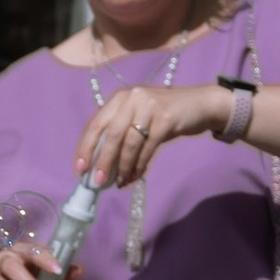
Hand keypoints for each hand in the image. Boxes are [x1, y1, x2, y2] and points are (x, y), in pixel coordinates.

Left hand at [73, 80, 224, 189]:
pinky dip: (139, 165)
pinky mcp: (166, 119)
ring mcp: (149, 107)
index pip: (95, 123)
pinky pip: (147, 147)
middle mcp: (132, 98)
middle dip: (102, 160)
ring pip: (129, 143)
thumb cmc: (164, 114)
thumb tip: (100, 163)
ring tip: (119, 182)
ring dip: (122, 166)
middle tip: (97, 181)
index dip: (85, 147)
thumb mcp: (139, 115)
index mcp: (120, 98)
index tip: (79, 169)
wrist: (200, 104)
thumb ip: (120, 131)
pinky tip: (134, 176)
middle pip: (111, 134)